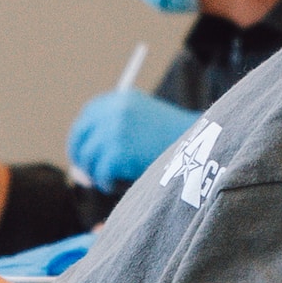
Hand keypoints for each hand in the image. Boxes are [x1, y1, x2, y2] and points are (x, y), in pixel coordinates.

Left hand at [67, 86, 194, 190]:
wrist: (202, 146)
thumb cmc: (174, 140)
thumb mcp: (144, 123)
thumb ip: (113, 134)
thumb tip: (79, 165)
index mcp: (119, 98)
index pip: (87, 117)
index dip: (82, 138)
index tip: (83, 153)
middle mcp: (113, 111)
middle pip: (80, 137)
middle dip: (81, 157)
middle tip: (87, 175)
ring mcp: (113, 131)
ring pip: (88, 159)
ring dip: (98, 173)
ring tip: (115, 180)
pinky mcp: (117, 152)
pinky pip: (101, 174)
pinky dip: (108, 183)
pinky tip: (122, 183)